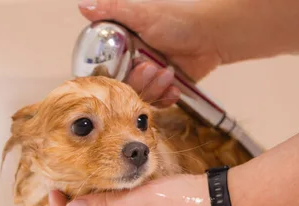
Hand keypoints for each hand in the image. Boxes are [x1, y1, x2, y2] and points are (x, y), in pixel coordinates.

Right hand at [79, 0, 224, 107]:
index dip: (109, 77)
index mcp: (122, 46)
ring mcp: (148, 78)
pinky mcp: (164, 90)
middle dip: (136, 81)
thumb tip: (84, 6)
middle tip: (149, 68)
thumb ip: (111, 10)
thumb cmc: (180, 19)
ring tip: (167, 72)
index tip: (116, 76)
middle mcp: (131, 63)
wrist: (213, 35)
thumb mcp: (142, 13)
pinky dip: (165, 98)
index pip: (104, 70)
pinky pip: (157, 103)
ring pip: (139, 97)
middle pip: (121, 87)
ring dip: (153, 88)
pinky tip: (173, 86)